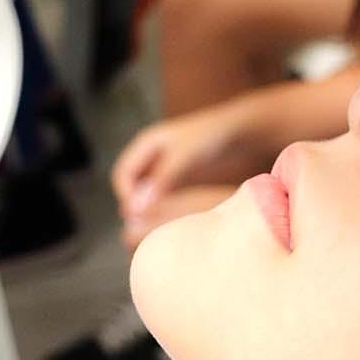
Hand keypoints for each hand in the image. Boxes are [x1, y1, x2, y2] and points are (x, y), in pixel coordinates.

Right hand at [112, 103, 265, 225]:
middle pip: (131, 185)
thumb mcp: (184, 156)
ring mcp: (164, 166)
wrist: (237, 132)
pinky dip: (162, 207)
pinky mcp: (178, 177)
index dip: (126, 195)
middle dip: (134, 204)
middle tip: (144, 226)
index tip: (137, 215)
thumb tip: (136, 207)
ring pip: (146, 192)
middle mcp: (151, 155)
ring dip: (147, 208)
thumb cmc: (210, 138)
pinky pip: (162, 196)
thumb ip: (161, 180)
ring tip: (157, 227)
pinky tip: (172, 220)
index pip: (122, 174)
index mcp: (146, 143)